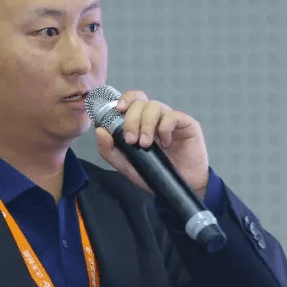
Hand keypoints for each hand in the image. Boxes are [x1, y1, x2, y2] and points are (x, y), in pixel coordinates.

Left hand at [94, 90, 209, 196]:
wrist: (183, 186)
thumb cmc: (155, 174)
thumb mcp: (128, 166)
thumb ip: (111, 151)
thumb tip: (100, 130)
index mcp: (140, 122)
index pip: (131, 101)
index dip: (124, 100)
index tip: (118, 110)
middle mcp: (154, 117)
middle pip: (139, 102)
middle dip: (131, 120)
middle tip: (132, 141)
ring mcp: (170, 119)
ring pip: (154, 106)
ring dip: (146, 124)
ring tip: (146, 144)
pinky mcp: (186, 123)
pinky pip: (172, 116)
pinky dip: (165, 128)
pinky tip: (165, 143)